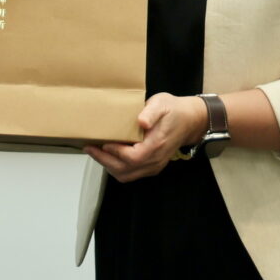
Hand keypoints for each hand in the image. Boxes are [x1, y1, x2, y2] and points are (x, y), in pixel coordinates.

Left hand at [83, 92, 206, 182]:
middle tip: (90, 148)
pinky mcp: (152, 166)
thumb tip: (141, 121)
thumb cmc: (173, 109)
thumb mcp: (162, 103)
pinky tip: (109, 155)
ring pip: (127, 175)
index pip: (133, 157)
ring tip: (96, 152)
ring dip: (109, 166)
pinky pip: (132, 174)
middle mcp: (155, 160)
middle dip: (105, 161)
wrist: (190, 120)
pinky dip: (117, 167)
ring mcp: (154, 165)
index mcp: (157, 145)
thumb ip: (151, 112)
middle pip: (126, 170)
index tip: (102, 142)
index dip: (115, 153)